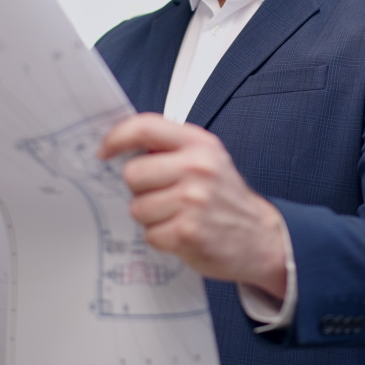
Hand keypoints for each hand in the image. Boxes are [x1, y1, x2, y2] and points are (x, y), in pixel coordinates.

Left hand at [99, 114, 286, 300]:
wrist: (261, 237)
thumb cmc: (224, 197)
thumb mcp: (207, 159)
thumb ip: (171, 148)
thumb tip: (121, 148)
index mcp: (198, 143)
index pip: (145, 127)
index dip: (116, 137)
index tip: (103, 151)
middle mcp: (197, 167)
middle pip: (133, 173)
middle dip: (139, 189)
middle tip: (159, 195)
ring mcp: (194, 200)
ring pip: (138, 207)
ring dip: (150, 217)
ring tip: (174, 216)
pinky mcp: (188, 232)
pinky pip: (150, 234)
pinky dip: (161, 237)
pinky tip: (180, 233)